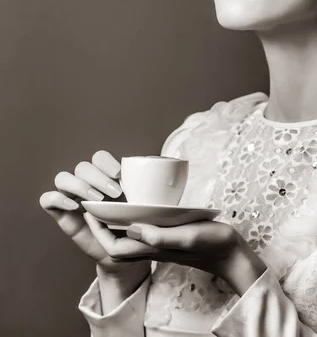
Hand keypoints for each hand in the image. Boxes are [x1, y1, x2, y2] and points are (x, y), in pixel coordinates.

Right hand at [39, 150, 146, 275]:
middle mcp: (87, 184)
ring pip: (63, 177)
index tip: (120, 175)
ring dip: (79, 185)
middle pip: (82, 166)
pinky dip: (58, 199)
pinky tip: (75, 207)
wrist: (125, 257)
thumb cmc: (137, 227)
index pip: (99, 157)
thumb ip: (154, 192)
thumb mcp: (148, 207)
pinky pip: (47, 199)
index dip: (106, 162)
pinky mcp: (61, 215)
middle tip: (115, 193)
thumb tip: (171, 168)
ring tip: (96, 201)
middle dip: (97, 176)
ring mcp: (72, 198)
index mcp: (106, 178)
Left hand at [84, 214, 266, 294]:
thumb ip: (161, 236)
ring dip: (114, 223)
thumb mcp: (187, 236)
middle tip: (94, 203)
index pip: (113, 246)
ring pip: (128, 237)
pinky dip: (131, 220)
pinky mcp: (168, 238)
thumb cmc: (212, 244)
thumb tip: (131, 227)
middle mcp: (152, 247)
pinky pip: (142, 232)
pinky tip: (136, 206)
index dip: (98, 231)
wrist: (231, 255)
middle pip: (116, 243)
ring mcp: (160, 244)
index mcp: (153, 248)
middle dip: (100, 227)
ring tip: (108, 202)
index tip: (90, 210)